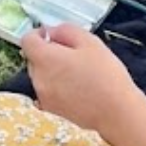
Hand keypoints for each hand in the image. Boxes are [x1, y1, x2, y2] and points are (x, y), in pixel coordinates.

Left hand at [22, 24, 145, 145]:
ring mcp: (44, 97)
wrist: (118, 114)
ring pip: (41, 75)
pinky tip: (77, 88)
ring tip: (78, 73)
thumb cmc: (105, 76)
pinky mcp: (53, 111)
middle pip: (34, 58)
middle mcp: (38, 79)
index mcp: (44, 59)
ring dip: (52, 70)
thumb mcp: (88, 41)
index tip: (53, 36)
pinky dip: (57, 86)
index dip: (39, 34)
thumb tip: (50, 32)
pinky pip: (48, 91)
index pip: (27, 40)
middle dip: (48, 52)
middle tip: (72, 55)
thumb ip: (64, 30)